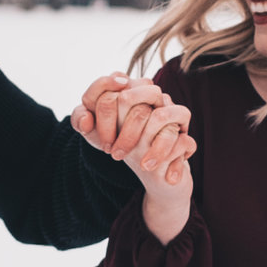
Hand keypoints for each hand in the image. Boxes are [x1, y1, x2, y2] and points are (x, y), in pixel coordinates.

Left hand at [72, 75, 195, 238]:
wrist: (149, 167)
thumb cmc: (118, 142)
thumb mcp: (96, 134)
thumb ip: (82, 122)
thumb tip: (86, 120)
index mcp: (126, 89)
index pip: (109, 89)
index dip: (103, 118)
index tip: (104, 145)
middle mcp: (150, 96)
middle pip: (133, 99)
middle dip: (124, 132)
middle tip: (114, 155)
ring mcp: (170, 113)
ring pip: (161, 115)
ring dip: (152, 145)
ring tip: (143, 166)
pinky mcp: (184, 135)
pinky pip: (183, 140)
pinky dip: (174, 160)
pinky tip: (166, 177)